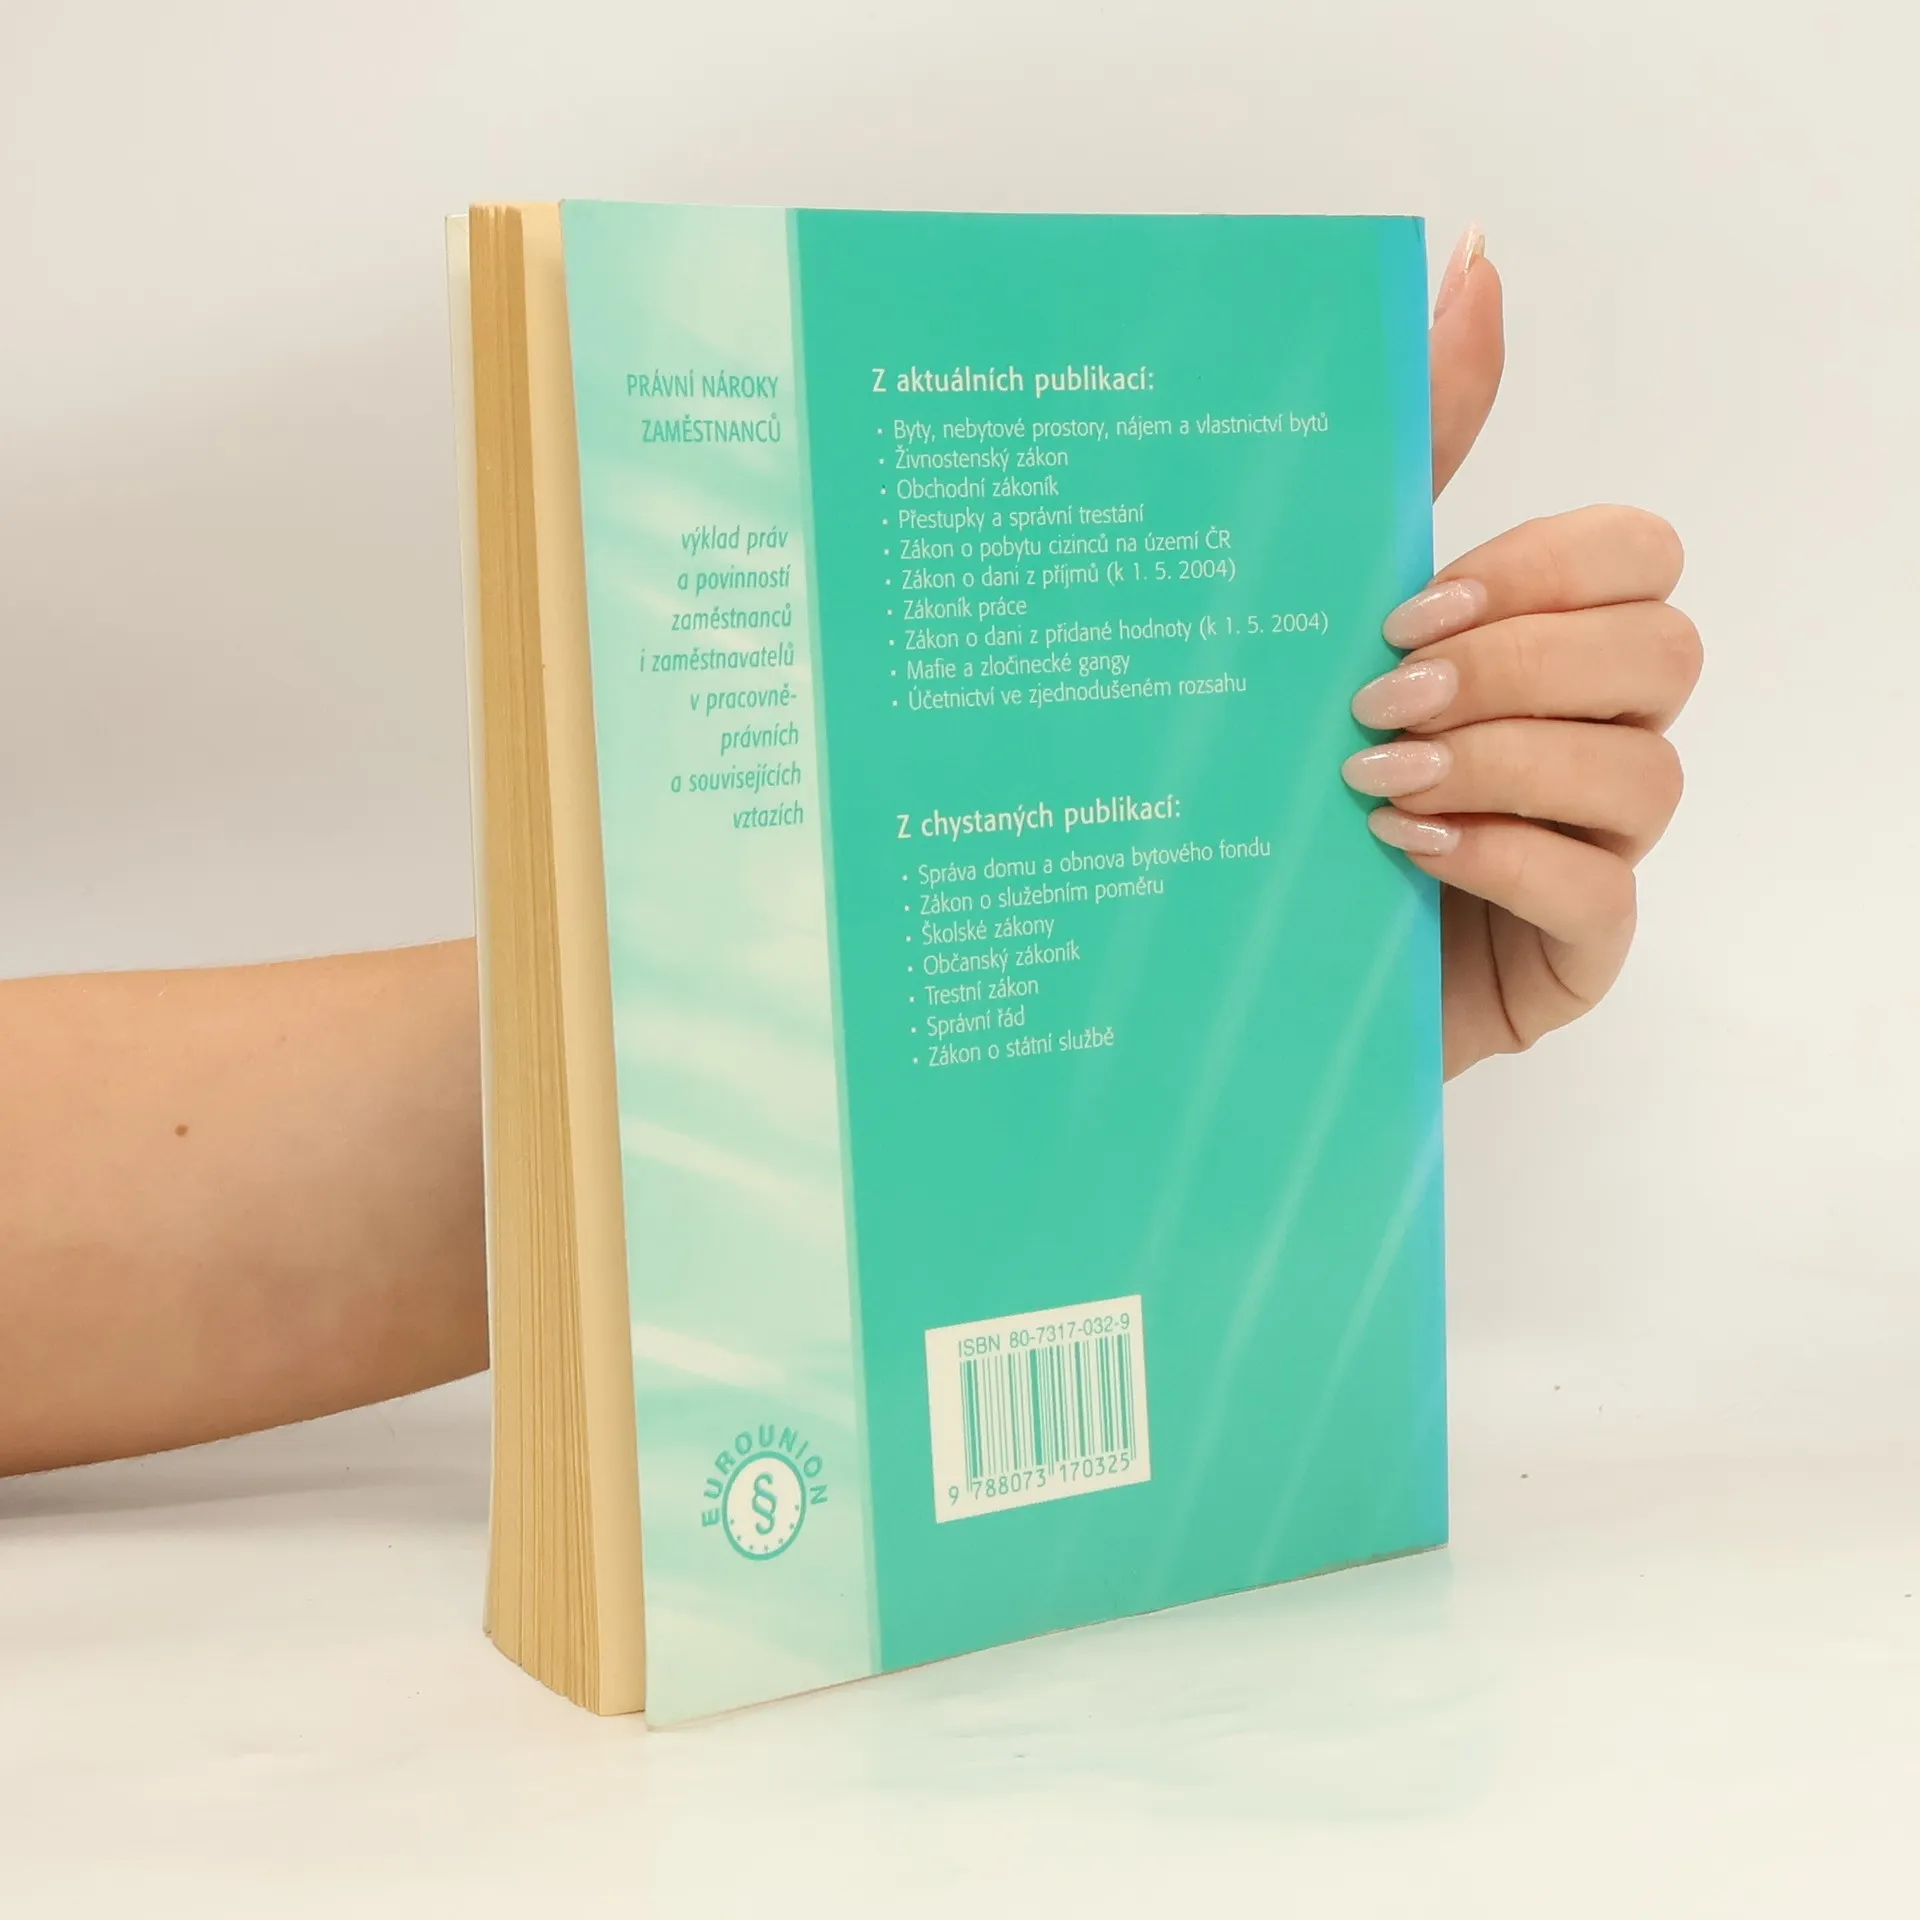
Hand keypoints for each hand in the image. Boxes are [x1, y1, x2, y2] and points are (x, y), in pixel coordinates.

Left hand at [1345, 229, 1701, 1076]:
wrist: (1239, 948)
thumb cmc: (1294, 770)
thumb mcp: (1333, 606)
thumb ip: (1416, 448)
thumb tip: (1473, 254)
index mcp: (1544, 642)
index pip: (1636, 556)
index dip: (1543, 569)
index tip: (1408, 604)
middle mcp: (1591, 731)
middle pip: (1661, 653)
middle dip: (1519, 663)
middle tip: (1380, 697)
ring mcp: (1595, 845)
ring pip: (1643, 771)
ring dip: (1502, 760)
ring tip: (1371, 783)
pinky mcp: (1575, 947)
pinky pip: (1599, 891)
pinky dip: (1504, 857)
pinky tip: (1405, 852)